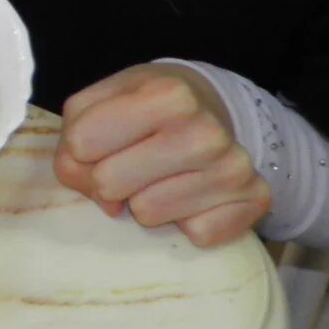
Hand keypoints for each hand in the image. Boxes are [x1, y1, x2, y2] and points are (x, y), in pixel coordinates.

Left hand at [54, 64, 270, 246]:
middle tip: (132, 161)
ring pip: (147, 215)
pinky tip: (193, 193)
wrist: (209, 107)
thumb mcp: (100, 102)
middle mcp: (205, 130)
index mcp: (165, 94)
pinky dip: (184, 221)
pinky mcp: (255, 200)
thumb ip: (72, 142)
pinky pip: (193, 235)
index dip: (81, 148)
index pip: (81, 143)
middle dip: (109, 179)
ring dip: (145, 201)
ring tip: (163, 175)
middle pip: (108, 183)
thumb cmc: (143, 107)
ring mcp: (234, 167)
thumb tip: (106, 202)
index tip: (102, 140)